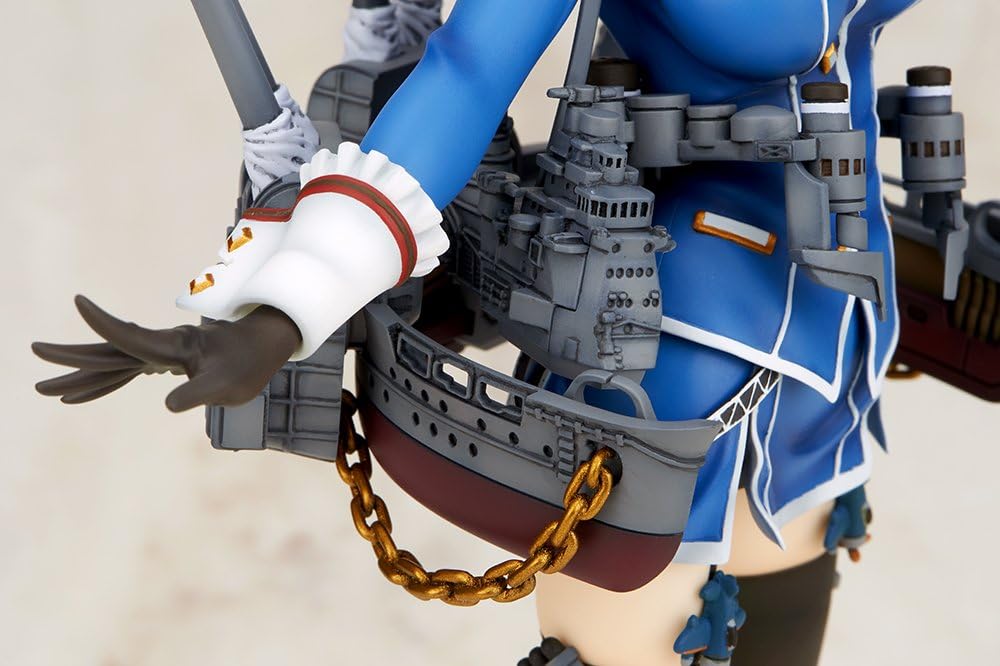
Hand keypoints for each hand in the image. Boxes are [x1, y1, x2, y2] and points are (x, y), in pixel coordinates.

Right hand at [33, 295, 300, 411]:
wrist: (261, 347)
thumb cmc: (247, 365)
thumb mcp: (227, 384)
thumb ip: (198, 392)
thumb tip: (167, 405)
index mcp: (172, 346)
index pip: (131, 337)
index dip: (105, 321)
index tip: (80, 301)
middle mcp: (159, 347)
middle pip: (108, 349)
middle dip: (71, 354)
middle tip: (34, 350)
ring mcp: (157, 354)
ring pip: (110, 362)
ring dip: (78, 374)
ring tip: (43, 388)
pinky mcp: (159, 363)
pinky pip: (121, 374)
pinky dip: (99, 384)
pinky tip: (78, 396)